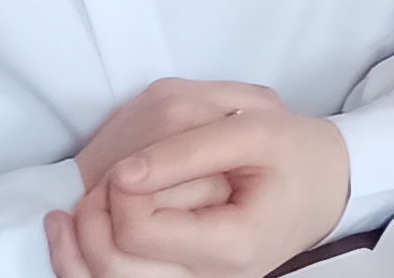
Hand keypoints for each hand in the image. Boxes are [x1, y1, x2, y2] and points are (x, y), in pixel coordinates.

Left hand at [47, 100, 351, 277]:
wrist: (326, 186)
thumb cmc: (299, 154)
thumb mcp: (256, 129)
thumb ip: (187, 149)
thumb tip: (122, 174)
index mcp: (234, 245)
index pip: (140, 230)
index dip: (123, 188)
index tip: (134, 160)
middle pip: (112, 266)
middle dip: (91, 214)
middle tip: (104, 176)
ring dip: (78, 240)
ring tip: (81, 201)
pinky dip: (80, 259)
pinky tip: (68, 229)